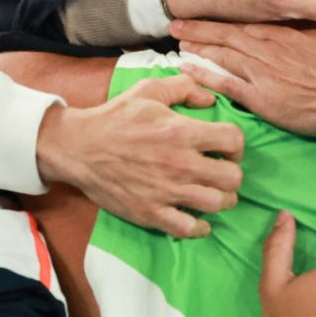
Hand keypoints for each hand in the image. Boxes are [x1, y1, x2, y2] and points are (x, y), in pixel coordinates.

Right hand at [36, 74, 244, 238]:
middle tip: (221, 172)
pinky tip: (196, 218)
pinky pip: (188, 228)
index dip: (236, 145)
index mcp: (181, 132)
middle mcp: (179, 164)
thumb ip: (184, 88)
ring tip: (212, 193)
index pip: (233, 140)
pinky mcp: (151, 213)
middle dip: (232, 174)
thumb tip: (211, 100)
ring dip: (220, 199)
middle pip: (233, 178)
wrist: (79, 147)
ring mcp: (166, 192)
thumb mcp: (148, 90)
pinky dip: (198, 227)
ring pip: (217, 204)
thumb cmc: (115, 117)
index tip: (227, 149)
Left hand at [170, 10, 315, 139]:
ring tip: (176, 42)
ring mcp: (262, 74)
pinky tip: (186, 70)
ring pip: (221, 55)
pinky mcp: (262, 99)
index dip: (220, 18)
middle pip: (225, 36)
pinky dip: (204, 76)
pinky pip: (226, 85)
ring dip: (197, 47)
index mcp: (284, 34)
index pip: (244, 21)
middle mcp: (267, 50)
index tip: (203, 12)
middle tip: (174, 24)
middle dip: (198, 29)